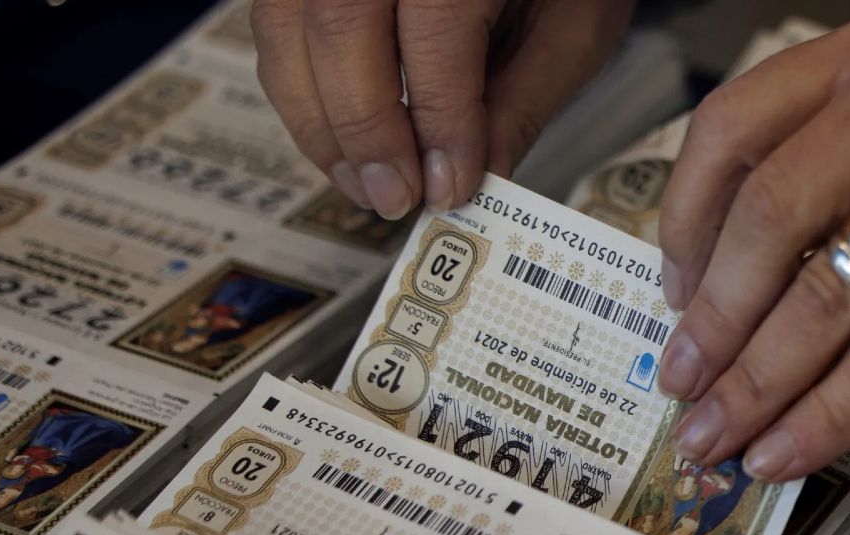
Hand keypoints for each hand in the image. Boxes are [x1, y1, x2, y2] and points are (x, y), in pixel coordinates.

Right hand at [251, 0, 632, 217]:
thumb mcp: (572, 27)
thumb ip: (520, 102)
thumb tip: (476, 180)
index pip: (436, 31)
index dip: (437, 121)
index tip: (449, 187)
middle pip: (341, 25)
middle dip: (363, 131)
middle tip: (395, 197)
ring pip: (288, 27)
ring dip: (317, 121)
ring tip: (365, 183)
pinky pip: (276, 22)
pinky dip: (300, 90)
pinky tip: (340, 140)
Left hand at [655, 1, 849, 481]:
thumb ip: (838, 181)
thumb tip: (722, 290)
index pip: (733, 128)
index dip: (685, 221)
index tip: (674, 291)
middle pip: (764, 216)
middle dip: (710, 319)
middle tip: (678, 381)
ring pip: (819, 295)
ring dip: (751, 382)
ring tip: (711, 435)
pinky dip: (823, 415)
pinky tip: (782, 451)